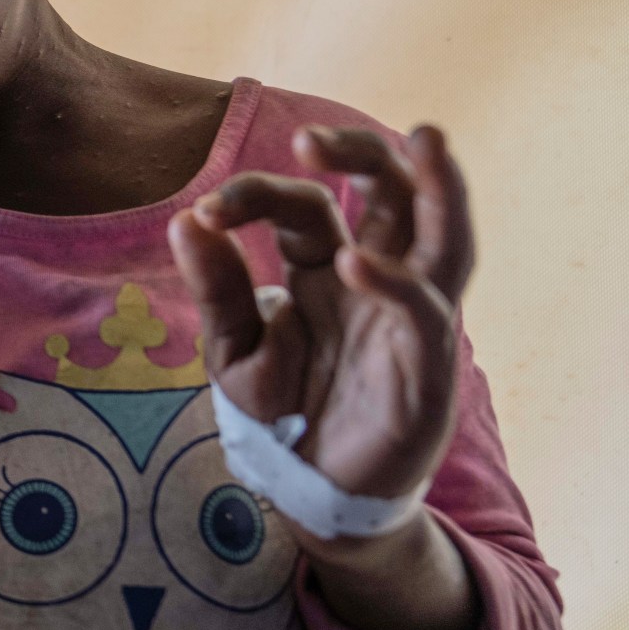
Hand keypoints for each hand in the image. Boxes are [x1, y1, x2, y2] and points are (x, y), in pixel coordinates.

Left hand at [167, 125, 473, 499]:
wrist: (313, 491)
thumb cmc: (283, 414)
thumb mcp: (234, 350)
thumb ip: (217, 289)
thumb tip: (184, 220)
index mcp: (325, 266)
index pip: (303, 205)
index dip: (256, 195)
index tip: (208, 213)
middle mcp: (376, 278)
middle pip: (392, 192)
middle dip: (362, 152)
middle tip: (310, 140)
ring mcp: (410, 317)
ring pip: (444, 237)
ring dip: (439, 187)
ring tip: (426, 138)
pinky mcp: (428, 369)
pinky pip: (426, 314)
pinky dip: (397, 284)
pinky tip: (356, 264)